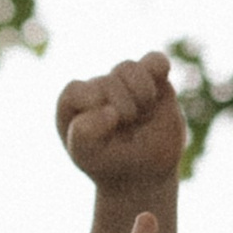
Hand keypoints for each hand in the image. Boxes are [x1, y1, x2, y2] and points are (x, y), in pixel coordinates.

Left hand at [59, 51, 186, 208]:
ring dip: (142, 95)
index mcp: (72, 101)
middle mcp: (97, 86)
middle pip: (108, 82)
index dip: (95, 107)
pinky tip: (159, 91)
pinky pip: (155, 60)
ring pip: (129, 68)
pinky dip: (159, 68)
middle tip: (129, 132)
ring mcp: (125, 81)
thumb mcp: (88, 156)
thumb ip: (83, 136)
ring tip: (143, 115)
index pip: (77, 91)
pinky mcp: (153, 79)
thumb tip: (109, 111)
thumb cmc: (110, 162)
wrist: (144, 171)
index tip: (108, 128)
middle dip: (124, 110)